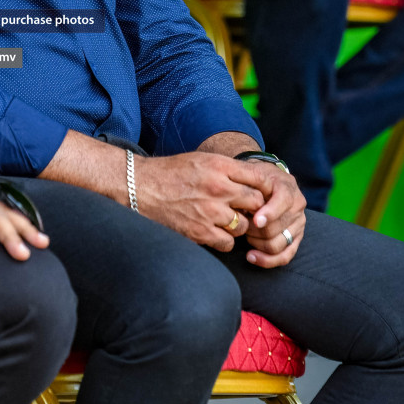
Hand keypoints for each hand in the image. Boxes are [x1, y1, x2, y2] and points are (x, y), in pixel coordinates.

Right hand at [133, 152, 271, 251]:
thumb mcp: (201, 160)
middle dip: (253, 209)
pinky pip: (227, 243)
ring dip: (237, 226)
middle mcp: (218, 187)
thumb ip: (228, 170)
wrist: (140, 187)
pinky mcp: (200, 231)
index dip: (264, 189)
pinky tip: (213, 232)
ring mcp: (210, 211)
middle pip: (256, 203)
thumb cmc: (171, 172)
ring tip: (224, 221)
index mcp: (220, 165)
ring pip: (243, 226)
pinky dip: (223, 240)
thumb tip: (255, 182)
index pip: (259, 178)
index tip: (260, 195)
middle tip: (244, 211)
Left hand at [237, 161, 305, 267]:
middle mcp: (297, 207)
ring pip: (277, 245)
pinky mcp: (296, 238)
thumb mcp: (252, 173)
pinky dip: (267, 260)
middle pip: (275, 228)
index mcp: (288, 188)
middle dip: (252, 229)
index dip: (269, 213)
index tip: (255, 220)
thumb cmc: (256, 178)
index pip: (283, 202)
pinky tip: (251, 256)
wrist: (268, 181)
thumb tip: (243, 204)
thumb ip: (249, 186)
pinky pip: (285, 256)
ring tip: (244, 234)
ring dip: (256, 243)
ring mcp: (298, 224)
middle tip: (238, 224)